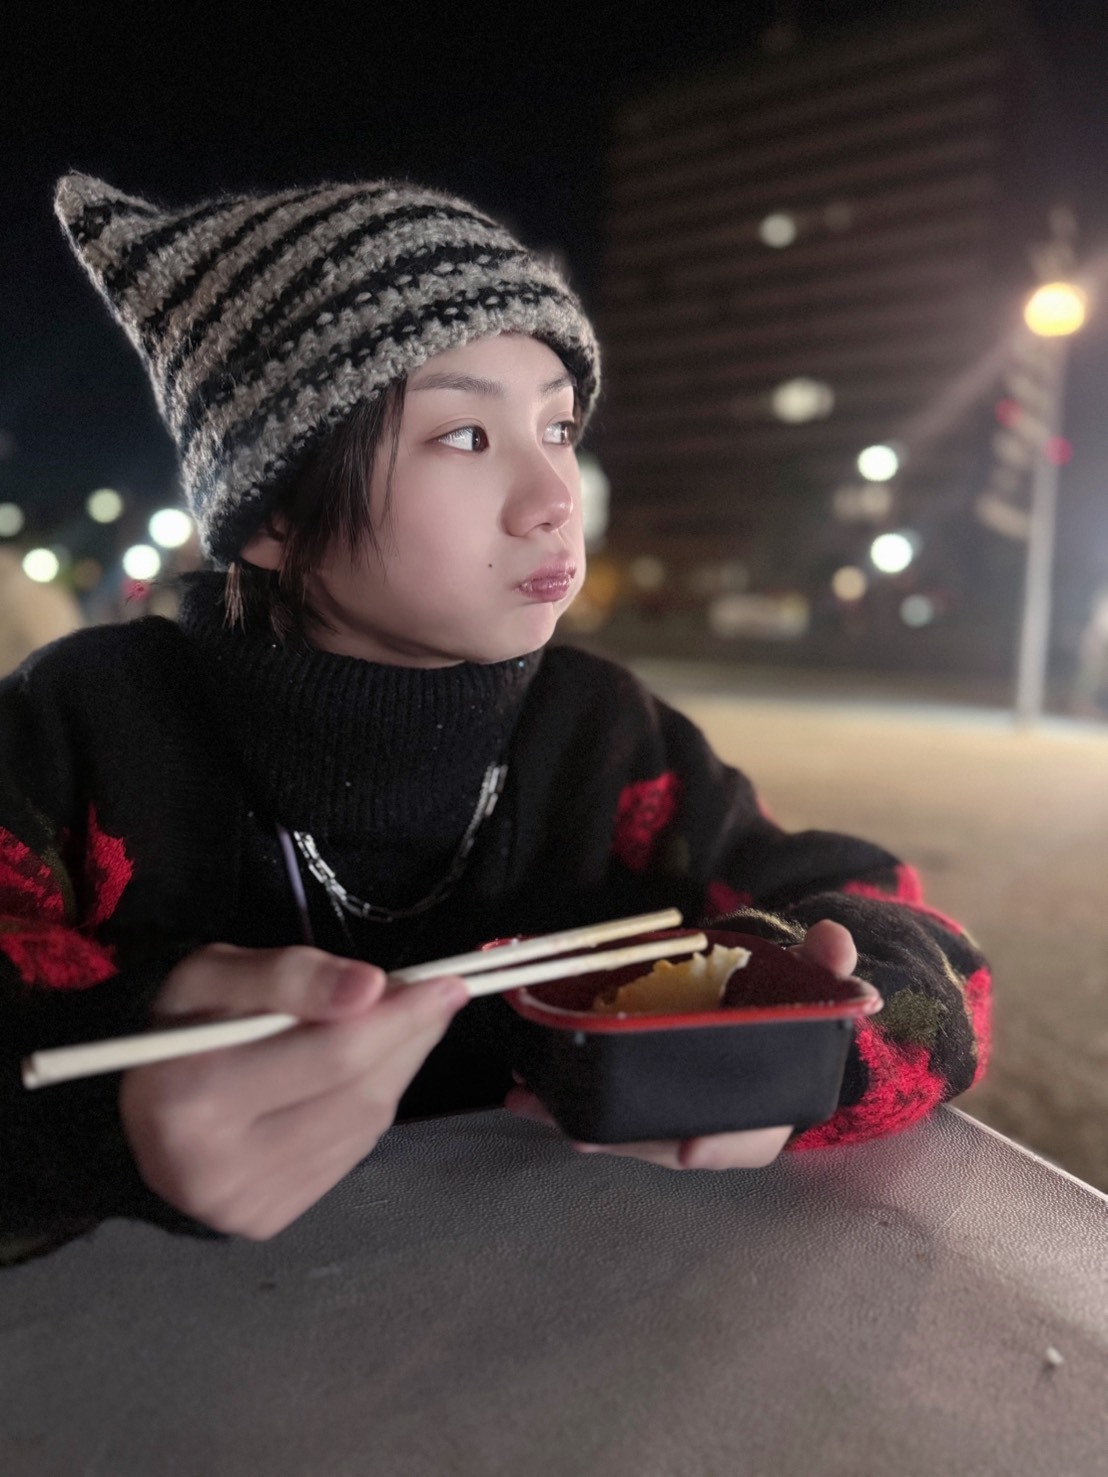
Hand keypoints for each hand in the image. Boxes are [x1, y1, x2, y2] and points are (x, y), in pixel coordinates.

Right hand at [120, 943, 467, 1237]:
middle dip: (409, 1036)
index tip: (448, 980)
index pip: (331, 1054)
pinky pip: (352, 1150)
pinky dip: (373, 1100)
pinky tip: (367, 1068)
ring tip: (402, 1022)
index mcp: (192, 1098)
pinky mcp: (270, 1219)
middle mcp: (217, 1169)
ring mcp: (246, 1206)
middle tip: (442, 994)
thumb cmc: (181, 1025)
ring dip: (398, 1065)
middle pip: (357, 1093)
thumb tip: (371, 987)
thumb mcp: (214, 974)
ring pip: (364, 1123)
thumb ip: (289, 975)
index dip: (399, 1016)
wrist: (134, 1111)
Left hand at [505, 918, 879, 1170]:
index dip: (723, 1145)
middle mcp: (717, 1125)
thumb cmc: (786, 1007)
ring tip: (534, 1105)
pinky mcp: (641, 1102)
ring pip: (629, 1132)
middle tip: (584, 1136)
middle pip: (671, 1145)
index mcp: (768, 1109)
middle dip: (626, 1141)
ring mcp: (675, 1117)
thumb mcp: (811, 982)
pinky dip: (568, 1104)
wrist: (763, 1014)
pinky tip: (527, 1092)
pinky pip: (606, 1110)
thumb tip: (833, 940)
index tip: (695, 1150)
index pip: (749, 1139)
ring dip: (581, 1120)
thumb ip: (825, 964)